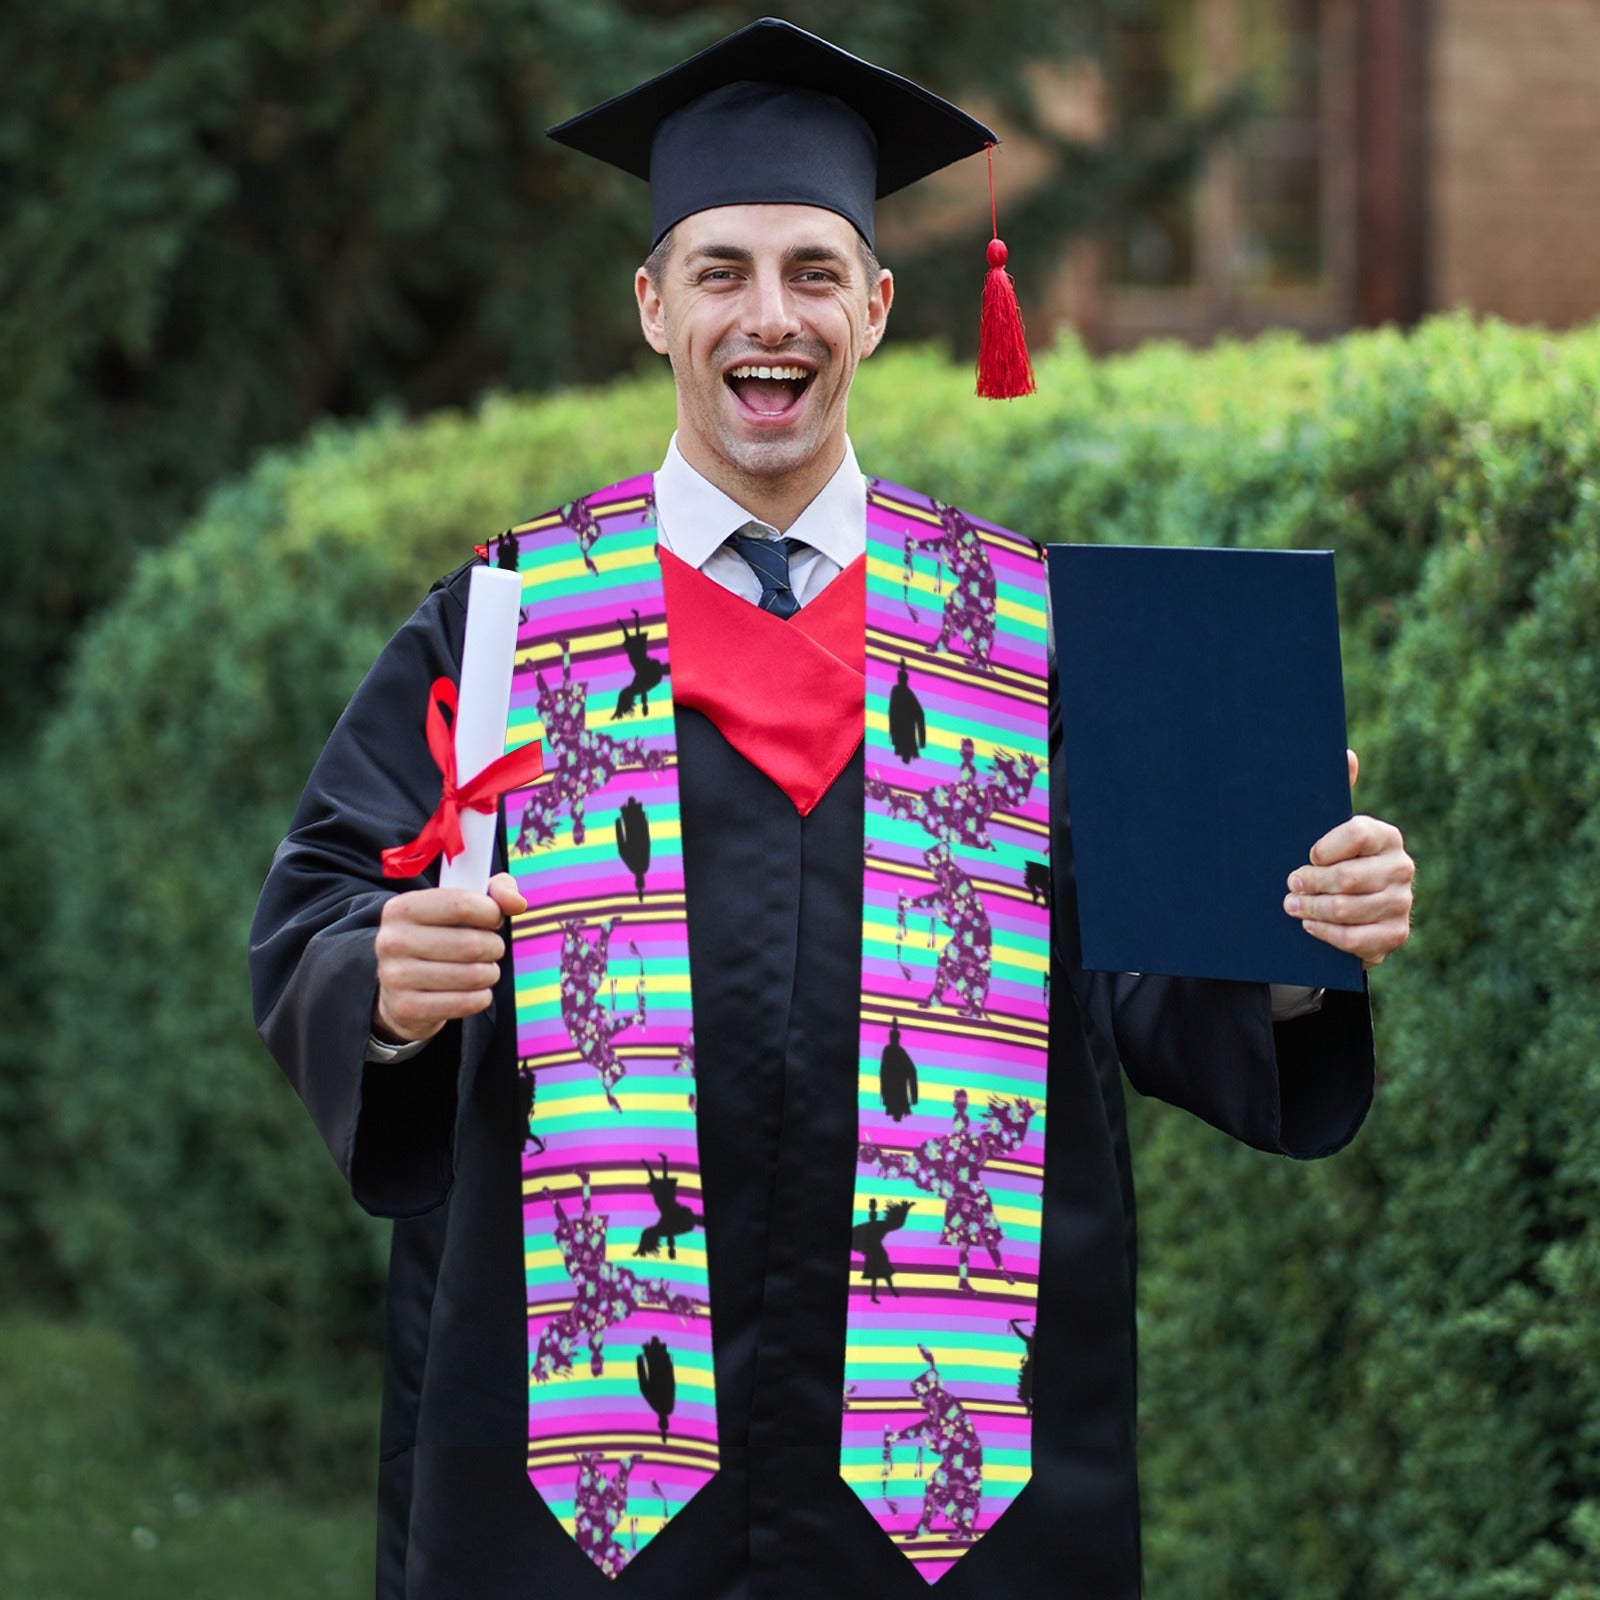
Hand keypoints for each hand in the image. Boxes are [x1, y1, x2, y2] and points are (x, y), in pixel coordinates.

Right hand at [372, 871, 527, 1043]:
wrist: (401, 988)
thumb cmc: (440, 937)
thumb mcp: (461, 905)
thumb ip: (495, 892)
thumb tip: (517, 903)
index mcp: (402, 908)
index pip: (461, 904)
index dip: (491, 912)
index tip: (494, 919)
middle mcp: (392, 940)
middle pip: (472, 944)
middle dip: (494, 947)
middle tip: (490, 949)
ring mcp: (395, 976)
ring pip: (473, 975)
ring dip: (490, 973)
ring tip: (482, 970)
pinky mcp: (406, 1008)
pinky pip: (466, 1002)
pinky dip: (481, 997)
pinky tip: (474, 991)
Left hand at [1283, 750, 1413, 967]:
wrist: (1350, 909)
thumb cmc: (1332, 860)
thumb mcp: (1329, 828)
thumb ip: (1336, 792)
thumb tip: (1346, 754)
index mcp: (1386, 836)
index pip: (1356, 833)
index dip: (1324, 847)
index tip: (1306, 855)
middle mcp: (1401, 867)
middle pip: (1348, 877)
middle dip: (1310, 883)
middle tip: (1289, 885)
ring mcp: (1401, 903)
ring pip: (1348, 909)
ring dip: (1312, 909)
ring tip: (1291, 906)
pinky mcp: (1395, 934)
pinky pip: (1356, 939)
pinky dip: (1327, 934)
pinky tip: (1310, 926)